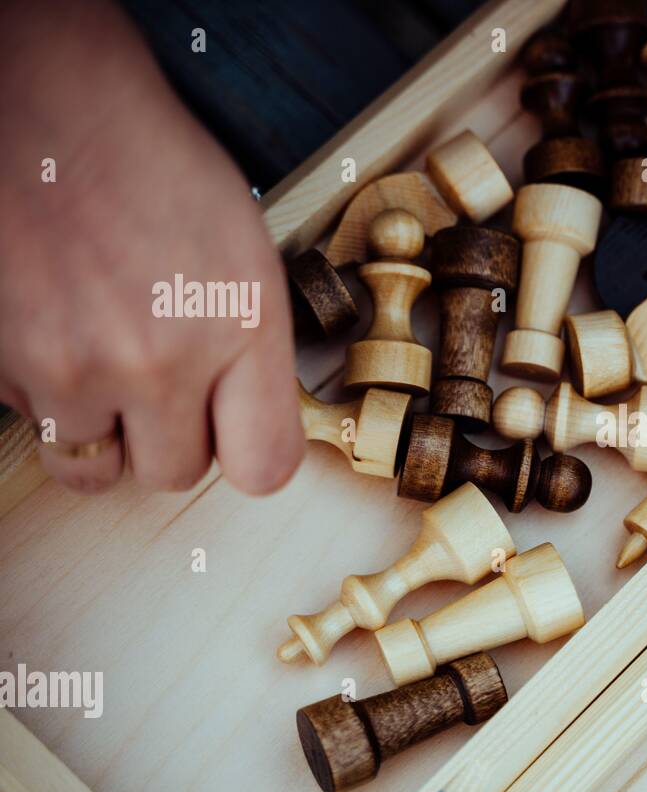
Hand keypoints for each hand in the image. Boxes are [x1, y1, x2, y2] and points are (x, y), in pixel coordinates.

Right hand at [0, 1, 302, 494]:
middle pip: (174, 474)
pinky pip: (34, 421)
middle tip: (160, 382)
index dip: (249, 455)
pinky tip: (57, 329)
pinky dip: (44, 393)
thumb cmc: (150, 164)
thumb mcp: (246, 253)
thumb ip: (253, 349)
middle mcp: (158, 360)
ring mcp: (72, 367)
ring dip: (102, 429)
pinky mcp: (2, 363)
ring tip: (104, 363)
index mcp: (237, 327)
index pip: (265, 466)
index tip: (238, 439)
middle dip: (170, 439)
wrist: (48, 107)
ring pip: (94, 465)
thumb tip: (253, 422)